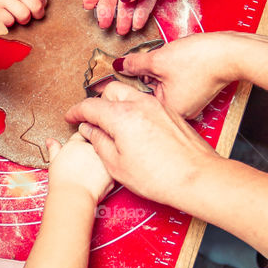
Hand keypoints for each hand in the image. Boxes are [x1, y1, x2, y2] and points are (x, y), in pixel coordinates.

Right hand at [0, 0, 46, 27]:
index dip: (42, 4)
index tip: (38, 6)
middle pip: (37, 8)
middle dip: (37, 15)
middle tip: (31, 16)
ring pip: (24, 17)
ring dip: (22, 19)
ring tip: (16, 16)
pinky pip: (8, 21)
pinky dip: (8, 21)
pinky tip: (4, 15)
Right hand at [45, 132, 112, 205]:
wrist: (73, 198)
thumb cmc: (62, 183)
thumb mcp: (54, 162)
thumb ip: (54, 149)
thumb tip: (50, 142)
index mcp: (76, 144)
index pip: (82, 133)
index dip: (81, 140)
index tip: (80, 148)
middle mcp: (91, 148)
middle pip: (95, 141)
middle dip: (92, 147)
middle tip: (85, 160)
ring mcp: (102, 159)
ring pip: (104, 154)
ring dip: (100, 159)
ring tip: (90, 172)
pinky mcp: (111, 171)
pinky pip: (111, 168)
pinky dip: (106, 172)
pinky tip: (97, 179)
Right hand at [66, 81, 218, 207]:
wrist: (196, 177)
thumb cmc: (159, 176)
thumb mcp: (117, 165)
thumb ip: (99, 142)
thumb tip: (90, 130)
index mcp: (121, 116)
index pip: (90, 106)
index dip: (76, 112)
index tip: (71, 117)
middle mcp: (140, 104)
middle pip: (111, 91)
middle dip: (98, 102)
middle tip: (93, 120)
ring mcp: (157, 106)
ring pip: (130, 94)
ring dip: (117, 104)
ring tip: (114, 125)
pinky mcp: (170, 113)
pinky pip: (146, 103)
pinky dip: (134, 109)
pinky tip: (135, 129)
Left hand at [116, 33, 237, 117]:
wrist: (229, 52)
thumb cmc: (200, 59)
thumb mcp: (158, 59)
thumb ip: (134, 64)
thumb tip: (120, 66)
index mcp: (168, 112)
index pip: (138, 99)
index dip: (132, 79)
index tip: (128, 68)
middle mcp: (181, 113)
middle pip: (151, 93)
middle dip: (149, 75)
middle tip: (155, 61)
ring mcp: (191, 104)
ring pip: (164, 86)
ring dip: (162, 73)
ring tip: (172, 60)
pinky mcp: (198, 94)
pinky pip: (177, 84)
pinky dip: (174, 73)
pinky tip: (181, 62)